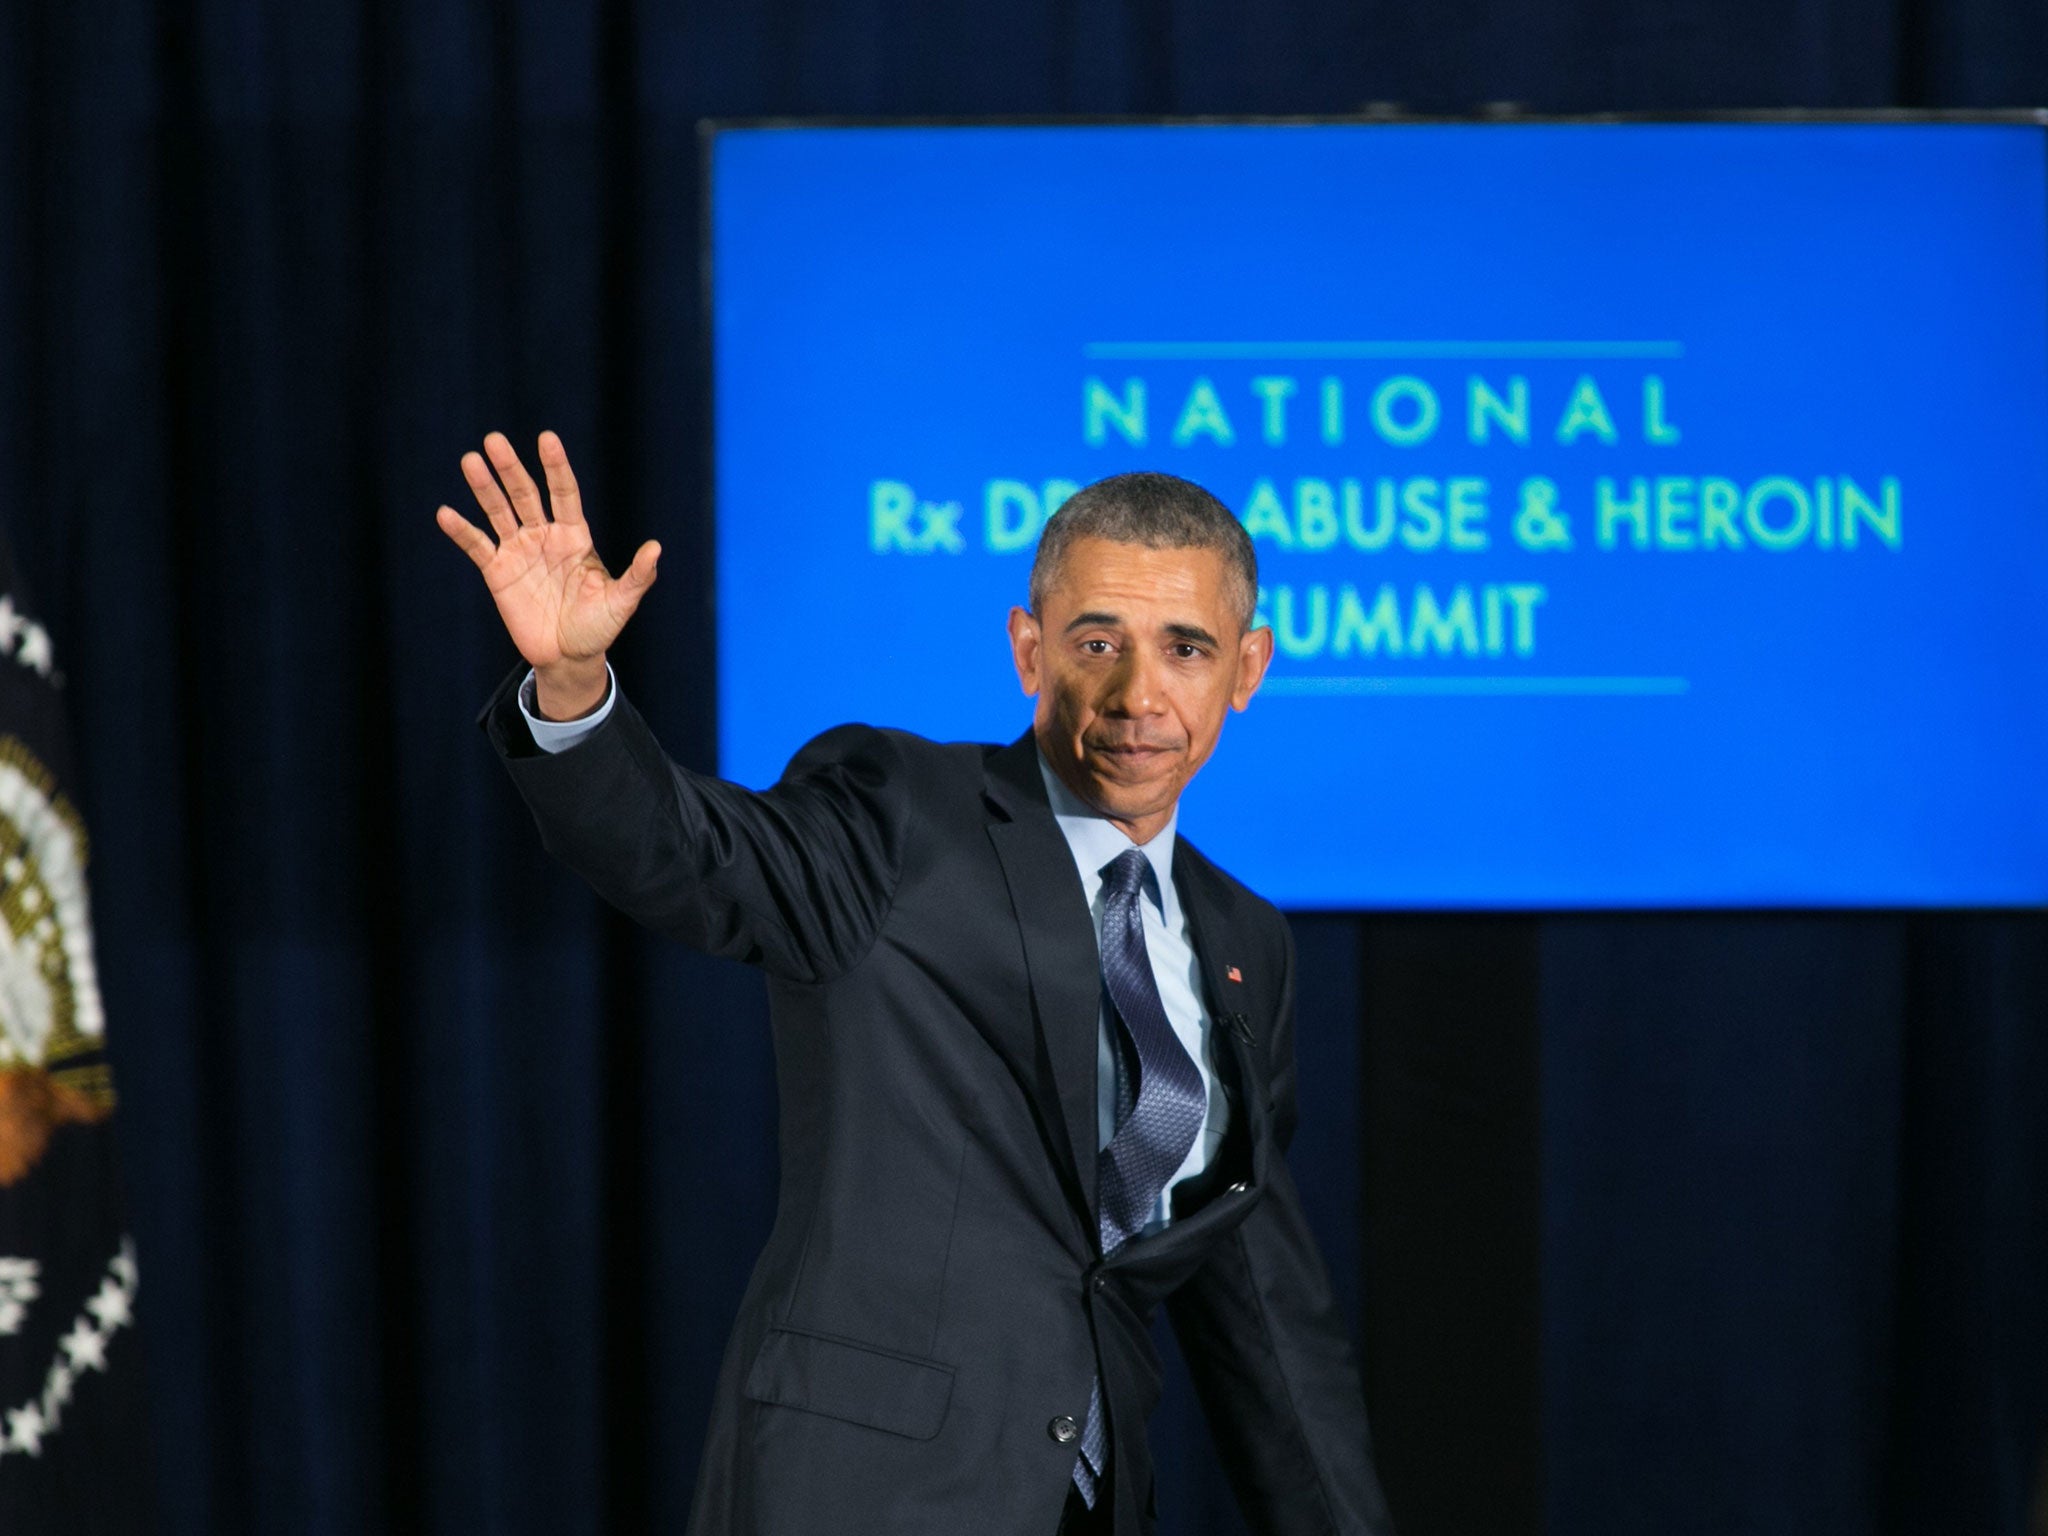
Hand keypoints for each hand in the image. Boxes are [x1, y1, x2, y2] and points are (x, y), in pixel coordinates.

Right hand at [436, 431, 659, 718]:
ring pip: (499, 512)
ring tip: (470, 461)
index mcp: (575, 537)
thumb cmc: (599, 627)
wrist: (569, 657)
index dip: (556, 467)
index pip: (564, 493)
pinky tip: (445, 514)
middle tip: (495, 439)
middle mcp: (545, 536)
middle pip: (525, 494)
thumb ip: (638, 576)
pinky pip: (477, 547)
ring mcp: (520, 551)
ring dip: (484, 488)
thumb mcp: (621, 603)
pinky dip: (462, 531)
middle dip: (511, 468)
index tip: (547, 439)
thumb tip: (656, 548)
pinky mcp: (498, 572)